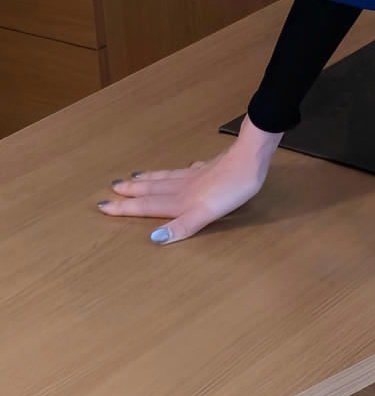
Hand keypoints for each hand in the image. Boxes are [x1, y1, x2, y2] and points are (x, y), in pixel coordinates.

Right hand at [95, 119, 282, 242]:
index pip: (148, 205)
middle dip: (131, 191)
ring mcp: (197, 175)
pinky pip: (186, 170)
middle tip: (112, 187)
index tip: (103, 206)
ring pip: (166, 178)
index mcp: (182, 200)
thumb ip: (183, 225)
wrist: (251, 157)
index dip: (126, 208)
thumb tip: (154, 238)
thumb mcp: (208, 212)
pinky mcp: (210, 168)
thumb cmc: (233, 188)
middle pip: (152, 189)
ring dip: (149, 180)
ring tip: (134, 177)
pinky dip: (177, 171)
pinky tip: (184, 168)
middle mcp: (184, 186)